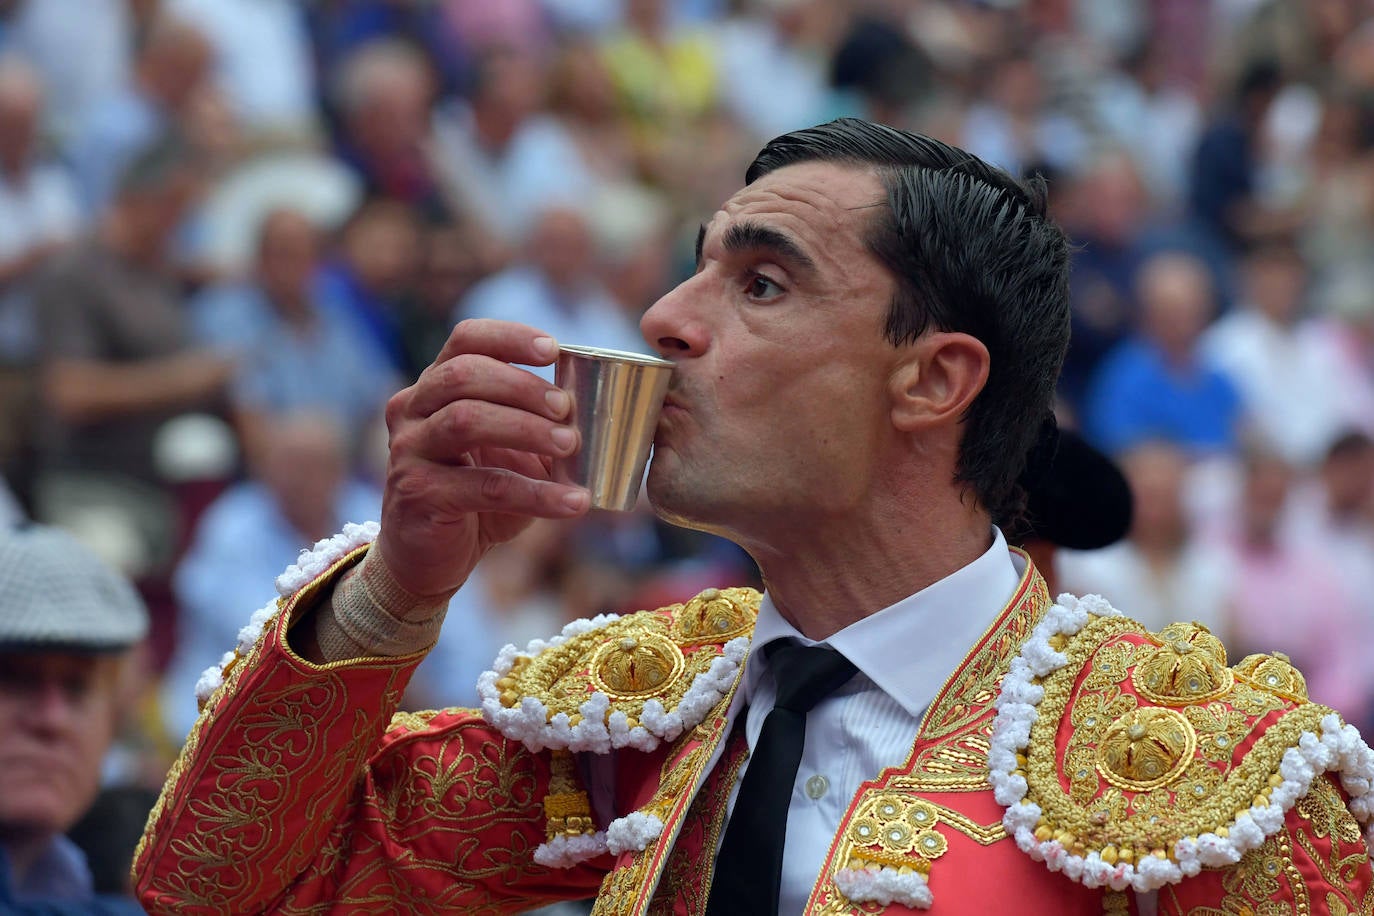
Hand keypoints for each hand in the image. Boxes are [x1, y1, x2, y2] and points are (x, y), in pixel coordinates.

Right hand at [375, 320, 588, 598]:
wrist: (430, 559)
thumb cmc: (477, 496)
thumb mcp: (510, 453)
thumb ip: (539, 426)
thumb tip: (604, 410)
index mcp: (433, 387)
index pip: (465, 339)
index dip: (510, 337)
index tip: (554, 350)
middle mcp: (412, 411)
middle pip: (463, 374)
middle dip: (523, 386)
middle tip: (567, 408)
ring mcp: (407, 451)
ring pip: (466, 420)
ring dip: (527, 429)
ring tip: (571, 445)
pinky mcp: (418, 495)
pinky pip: (484, 486)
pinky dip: (536, 494)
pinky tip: (573, 503)